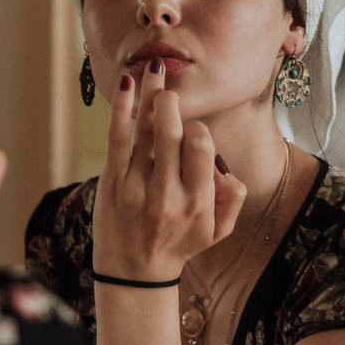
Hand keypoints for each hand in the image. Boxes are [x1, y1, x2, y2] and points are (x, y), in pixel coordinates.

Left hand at [91, 62, 245, 282]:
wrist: (134, 275)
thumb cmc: (180, 245)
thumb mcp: (218, 231)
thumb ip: (233, 197)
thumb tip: (226, 164)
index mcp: (197, 203)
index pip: (202, 147)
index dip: (199, 130)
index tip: (193, 132)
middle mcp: (167, 196)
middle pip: (173, 134)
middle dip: (172, 105)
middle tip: (170, 89)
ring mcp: (135, 189)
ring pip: (144, 131)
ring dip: (150, 95)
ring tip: (154, 69)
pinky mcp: (111, 184)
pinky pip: (117, 140)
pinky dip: (121, 110)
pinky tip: (127, 86)